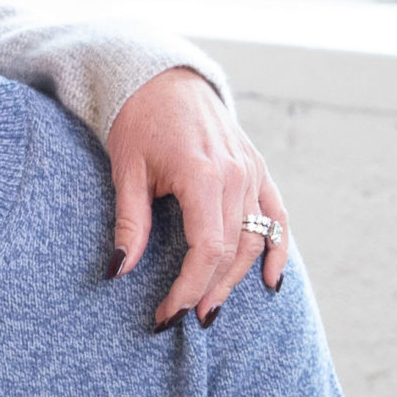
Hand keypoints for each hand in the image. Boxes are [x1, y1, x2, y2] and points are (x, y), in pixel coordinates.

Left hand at [105, 67, 292, 328]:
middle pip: (233, 250)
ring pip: (256, 239)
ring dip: (236, 279)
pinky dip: (277, 249)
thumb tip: (120, 270)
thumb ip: (130, 223)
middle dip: (208, 290)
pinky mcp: (258, 169)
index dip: (188, 287)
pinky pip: (276, 216)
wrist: (164, 78)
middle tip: (184, 318)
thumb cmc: (139, 121)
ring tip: (211, 307)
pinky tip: (270, 281)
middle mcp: (237, 175)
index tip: (167, 313)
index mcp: (204, 175)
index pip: (206, 249)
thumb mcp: (126, 170)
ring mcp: (252, 172)